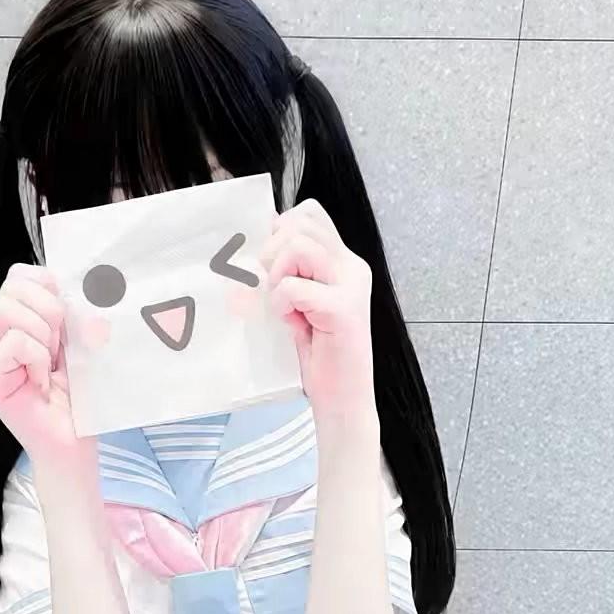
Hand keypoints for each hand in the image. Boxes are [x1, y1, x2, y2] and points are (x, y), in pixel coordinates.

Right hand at [0, 265, 84, 461]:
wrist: (75, 445)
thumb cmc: (79, 401)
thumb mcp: (83, 346)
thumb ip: (77, 316)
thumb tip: (83, 289)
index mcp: (22, 324)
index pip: (19, 276)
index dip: (44, 282)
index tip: (67, 311)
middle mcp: (1, 337)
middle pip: (10, 286)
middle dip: (46, 306)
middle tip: (60, 343)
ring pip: (7, 310)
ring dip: (42, 331)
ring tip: (52, 362)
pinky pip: (13, 342)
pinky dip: (36, 356)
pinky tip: (43, 379)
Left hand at [263, 200, 376, 424]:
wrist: (343, 399)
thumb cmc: (320, 355)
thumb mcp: (300, 302)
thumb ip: (290, 269)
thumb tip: (260, 233)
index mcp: (344, 262)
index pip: (310, 213)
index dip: (281, 230)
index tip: (272, 266)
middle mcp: (353, 267)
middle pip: (301, 223)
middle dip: (273, 251)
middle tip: (274, 288)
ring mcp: (351, 286)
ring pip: (297, 245)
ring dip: (277, 275)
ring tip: (284, 305)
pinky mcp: (342, 309)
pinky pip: (292, 287)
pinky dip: (281, 304)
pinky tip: (292, 323)